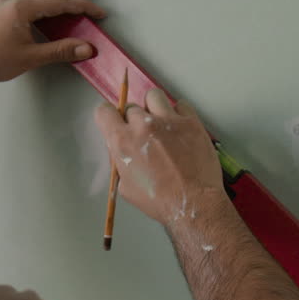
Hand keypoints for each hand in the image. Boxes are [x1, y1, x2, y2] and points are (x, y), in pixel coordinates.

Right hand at [94, 88, 228, 229]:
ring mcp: (168, 120)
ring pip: (154, 96)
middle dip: (134, 120)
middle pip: (131, 107)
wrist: (194, 203)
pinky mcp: (190, 121)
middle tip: (143, 135)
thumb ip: (120, 162)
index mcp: (122, 141)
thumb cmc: (159, 201)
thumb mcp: (126, 187)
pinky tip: (180, 128)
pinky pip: (181, 104)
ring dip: (154, 108)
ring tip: (161, 124)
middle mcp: (143, 125)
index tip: (114, 122)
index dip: (108, 117)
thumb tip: (122, 149)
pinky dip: (178, 113)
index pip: (104, 111)